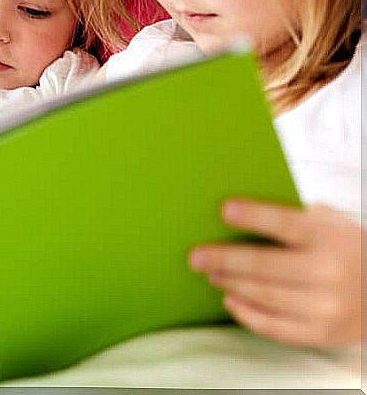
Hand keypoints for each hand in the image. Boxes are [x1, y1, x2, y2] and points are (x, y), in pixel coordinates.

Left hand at [190, 199, 362, 346]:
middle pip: (265, 265)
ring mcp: (326, 306)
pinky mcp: (321, 333)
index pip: (286, 223)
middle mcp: (328, 272)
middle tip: (195, 256)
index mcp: (329, 238)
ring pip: (265, 296)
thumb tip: (240, 211)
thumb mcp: (332, 224)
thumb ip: (296, 216)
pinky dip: (248, 315)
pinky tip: (230, 300)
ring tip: (210, 274)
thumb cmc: (346, 249)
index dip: (255, 217)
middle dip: (225, 260)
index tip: (224, 209)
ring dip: (232, 284)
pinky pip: (275, 327)